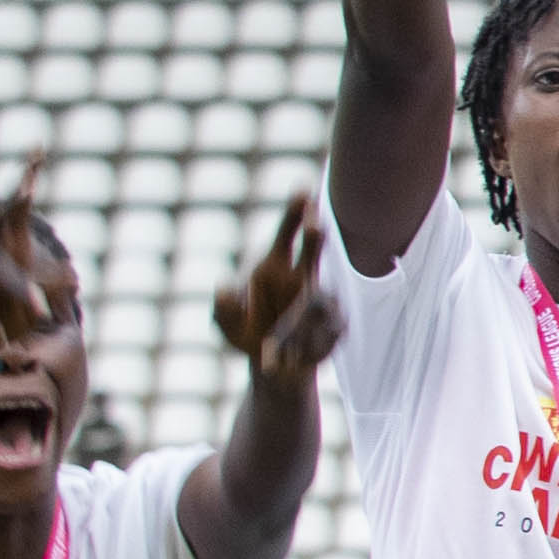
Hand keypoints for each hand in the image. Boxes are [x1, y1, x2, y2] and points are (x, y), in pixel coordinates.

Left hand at [209, 194, 335, 388]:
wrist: (275, 367)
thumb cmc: (248, 335)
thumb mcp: (226, 326)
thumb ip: (222, 309)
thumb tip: (223, 288)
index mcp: (274, 268)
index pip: (286, 236)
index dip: (295, 215)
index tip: (304, 191)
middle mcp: (303, 278)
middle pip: (312, 255)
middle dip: (313, 240)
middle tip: (315, 224)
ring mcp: (323, 301)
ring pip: (314, 304)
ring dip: (293, 326)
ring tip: (272, 348)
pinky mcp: (337, 326)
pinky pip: (322, 333)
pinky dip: (302, 347)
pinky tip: (288, 358)